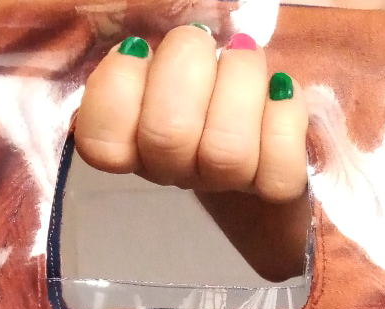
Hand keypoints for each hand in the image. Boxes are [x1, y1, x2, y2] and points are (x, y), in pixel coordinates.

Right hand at [74, 25, 310, 280]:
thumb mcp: (163, 62)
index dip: (116, 88)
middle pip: (167, 135)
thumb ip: (138, 56)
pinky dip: (285, 117)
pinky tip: (280, 95)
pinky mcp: (274, 188)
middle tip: (203, 43)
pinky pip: (279, 170)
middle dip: (187, 65)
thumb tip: (134, 48)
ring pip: (226, 151)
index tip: (137, 52)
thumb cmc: (207, 79)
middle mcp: (174, 169)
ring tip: (244, 58)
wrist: (272, 137)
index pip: (99, 145)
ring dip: (240, 81)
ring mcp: (224, 183)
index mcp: (134, 141)